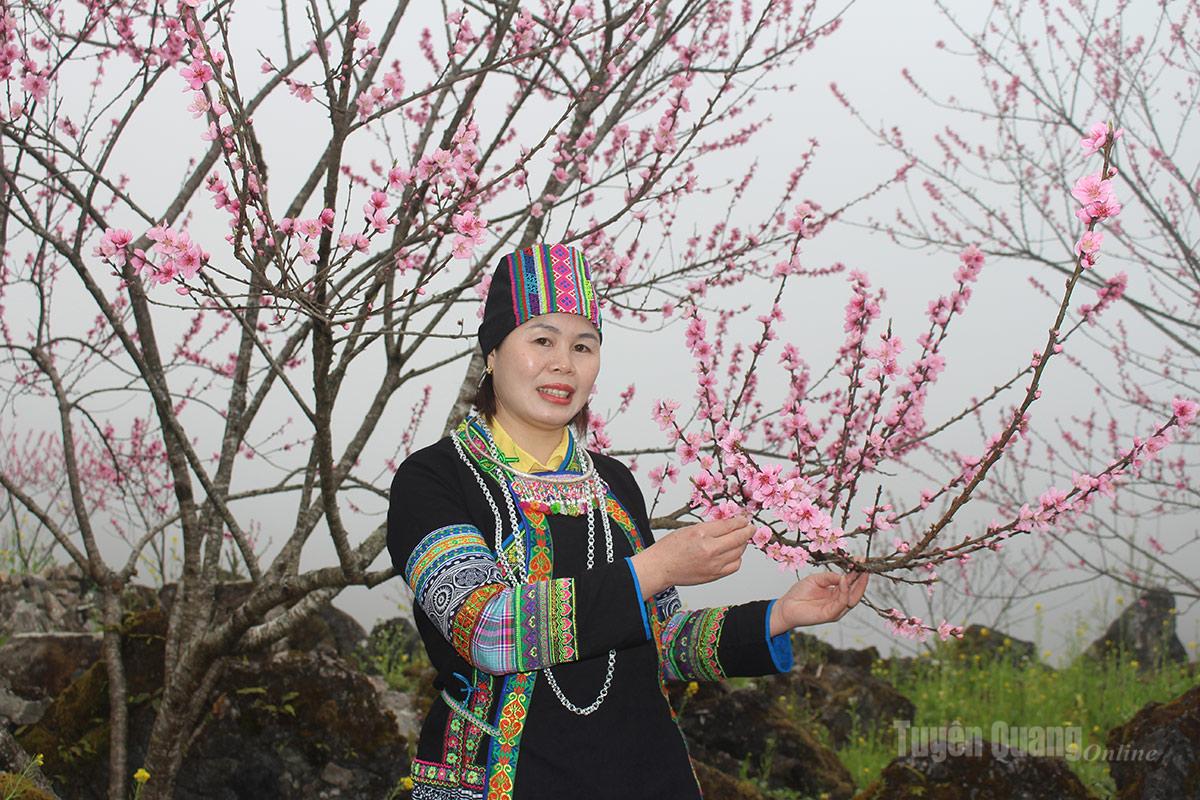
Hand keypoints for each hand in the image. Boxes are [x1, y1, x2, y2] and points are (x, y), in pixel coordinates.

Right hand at [630, 514, 754, 598]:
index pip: (729, 525)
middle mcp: (709, 550)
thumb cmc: (670, 547)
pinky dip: (737, 558)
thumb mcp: (689, 529)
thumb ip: (711, 527)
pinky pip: (734, 566)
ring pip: (739, 552)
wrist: (660, 568)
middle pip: (738, 539)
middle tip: (750, 528)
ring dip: (742, 544)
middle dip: (747, 531)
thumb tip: (730, 524)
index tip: (744, 519)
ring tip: (740, 540)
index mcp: (701, 534)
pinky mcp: (714, 576)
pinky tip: (733, 553)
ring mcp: (713, 565)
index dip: (740, 521)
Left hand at [770, 569, 867, 634]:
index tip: (862, 561)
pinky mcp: (831, 614)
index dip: (857, 573)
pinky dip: (845, 591)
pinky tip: (844, 580)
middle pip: (855, 591)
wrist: (786, 606)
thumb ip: (830, 577)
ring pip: (852, 598)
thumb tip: (844, 575)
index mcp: (835, 593)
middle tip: (865, 565)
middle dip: (862, 578)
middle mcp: (838, 602)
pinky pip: (842, 602)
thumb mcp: (816, 579)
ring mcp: (836, 609)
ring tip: (858, 570)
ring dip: (857, 584)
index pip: (851, 583)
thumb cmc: (799, 593)